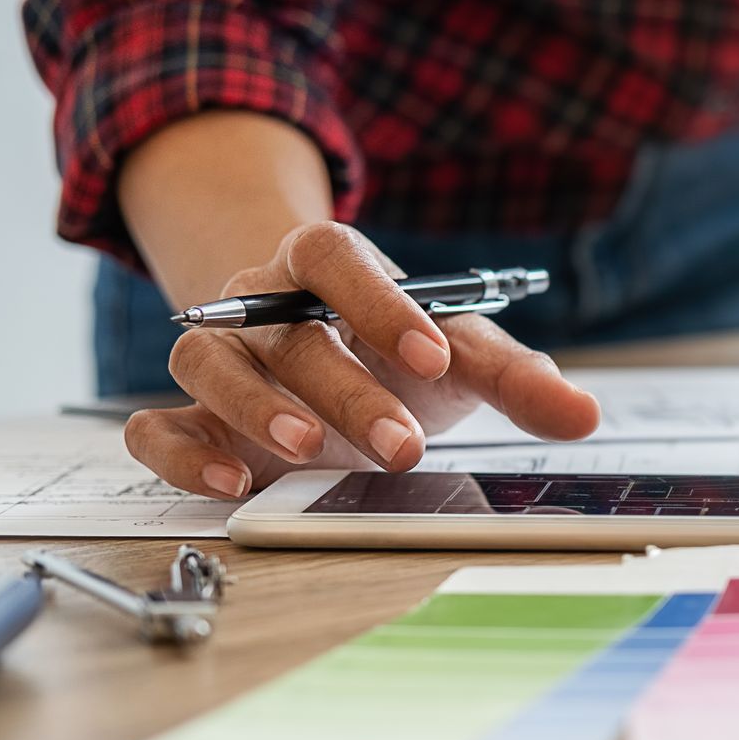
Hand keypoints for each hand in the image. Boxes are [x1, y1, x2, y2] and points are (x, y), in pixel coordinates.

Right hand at [126, 221, 600, 497]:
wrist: (332, 352)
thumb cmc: (400, 349)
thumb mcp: (462, 356)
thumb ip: (519, 379)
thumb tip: (586, 413)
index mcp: (327, 266)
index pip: (334, 257)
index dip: (378, 302)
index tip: (434, 355)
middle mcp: (260, 301)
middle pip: (287, 330)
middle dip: (345, 388)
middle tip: (403, 444)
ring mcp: (219, 355)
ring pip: (209, 363)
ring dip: (255, 406)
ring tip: (306, 452)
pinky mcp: (188, 415)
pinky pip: (152, 426)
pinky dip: (182, 454)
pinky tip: (233, 482)